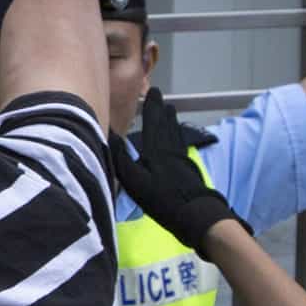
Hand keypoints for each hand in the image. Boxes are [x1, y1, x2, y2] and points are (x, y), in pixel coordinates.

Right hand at [115, 92, 243, 251]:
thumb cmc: (161, 198)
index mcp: (155, 150)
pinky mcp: (187, 169)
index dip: (152, 107)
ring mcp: (180, 159)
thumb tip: (111, 134)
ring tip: (171, 111)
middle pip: (166, 125)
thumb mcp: (134, 180)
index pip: (153, 122)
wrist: (194, 213)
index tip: (153, 92)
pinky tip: (178, 138)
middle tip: (160, 97)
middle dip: (161, 110)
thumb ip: (121, 157)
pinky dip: (178, 136)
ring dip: (171, 121)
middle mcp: (169, 149)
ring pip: (175, 134)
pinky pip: (180, 144)